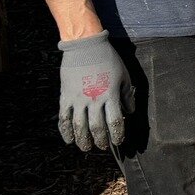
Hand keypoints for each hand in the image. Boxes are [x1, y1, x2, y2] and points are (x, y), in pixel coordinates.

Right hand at [58, 34, 131, 151]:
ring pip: (79, 126)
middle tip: (102, 146)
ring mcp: (78, 99)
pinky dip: (65, 130)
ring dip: (83, 140)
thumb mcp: (124, 75)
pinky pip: (64, 117)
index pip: (114, 122)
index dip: (117, 134)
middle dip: (100, 140)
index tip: (118, 141)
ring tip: (86, 148)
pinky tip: (69, 139)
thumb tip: (130, 112)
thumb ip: (127, 95)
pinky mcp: (66, 96)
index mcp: (110, 95)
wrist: (85, 46)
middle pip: (96, 127)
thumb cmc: (108, 59)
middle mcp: (94, 100)